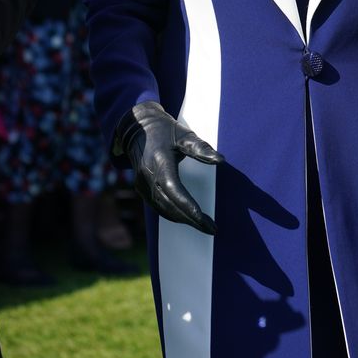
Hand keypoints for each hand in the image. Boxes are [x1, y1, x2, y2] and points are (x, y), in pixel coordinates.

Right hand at [115, 100, 223, 233]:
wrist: (137, 128)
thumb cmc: (164, 130)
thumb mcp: (184, 135)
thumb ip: (201, 149)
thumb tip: (221, 160)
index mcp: (160, 163)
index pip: (175, 191)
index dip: (189, 208)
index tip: (205, 221)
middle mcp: (148, 177)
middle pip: (170, 206)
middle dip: (191, 220)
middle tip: (212, 229)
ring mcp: (142, 185)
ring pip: (163, 210)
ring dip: (182, 220)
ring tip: (203, 225)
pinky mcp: (142, 188)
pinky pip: (158, 206)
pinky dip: (172, 214)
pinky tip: (186, 217)